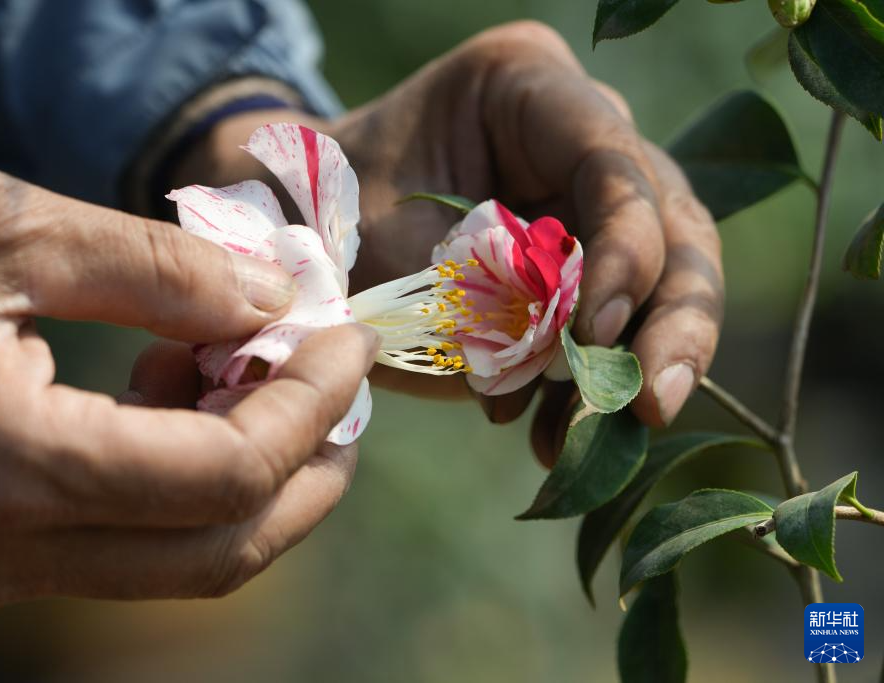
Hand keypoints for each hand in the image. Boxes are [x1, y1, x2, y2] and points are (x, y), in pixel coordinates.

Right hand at [0, 168, 377, 606]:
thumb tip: (276, 299)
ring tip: (254, 368)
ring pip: (180, 560)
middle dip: (308, 467)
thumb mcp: (7, 228)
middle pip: (221, 550)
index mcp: (7, 463)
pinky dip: (184, 479)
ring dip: (252, 475)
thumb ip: (159, 267)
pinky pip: (126, 542)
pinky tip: (176, 388)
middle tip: (340, 384)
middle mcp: (2, 549)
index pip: (224, 475)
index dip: (310, 406)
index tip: (348, 341)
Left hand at [192, 22, 722, 459]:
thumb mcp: (389, 246)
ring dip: (631, 367)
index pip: (612, 162)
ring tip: (587, 437)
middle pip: (670, 222)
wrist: (304, 242)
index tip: (590, 334)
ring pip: (661, 281)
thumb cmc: (330, 220)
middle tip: (652, 404)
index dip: (623, 252)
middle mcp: (576, 133)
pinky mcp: (579, 263)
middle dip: (671, 321)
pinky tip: (546, 435)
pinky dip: (584, 388)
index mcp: (525, 84)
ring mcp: (586, 198)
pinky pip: (610, 326)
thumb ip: (484, 289)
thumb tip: (578, 353)